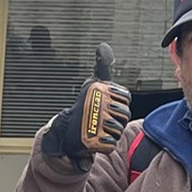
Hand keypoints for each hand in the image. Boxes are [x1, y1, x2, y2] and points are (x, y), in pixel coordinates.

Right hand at [41, 43, 132, 162]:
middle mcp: (97, 105)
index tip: (106, 105)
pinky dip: (104, 145)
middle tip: (101, 119)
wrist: (66, 132)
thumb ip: (103, 66)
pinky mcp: (92, 141)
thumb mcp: (94, 83)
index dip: (119, 104)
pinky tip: (95, 138)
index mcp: (100, 90)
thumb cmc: (84, 106)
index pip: (125, 99)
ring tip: (98, 128)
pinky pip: (111, 145)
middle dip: (116, 120)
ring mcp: (95, 124)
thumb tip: (102, 46)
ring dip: (111, 133)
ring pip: (119, 131)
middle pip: (124, 116)